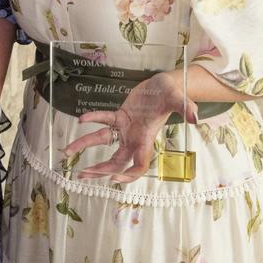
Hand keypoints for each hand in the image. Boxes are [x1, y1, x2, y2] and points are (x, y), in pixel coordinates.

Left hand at [64, 72, 197, 182]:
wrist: (165, 84)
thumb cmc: (172, 93)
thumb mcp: (179, 99)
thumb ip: (186, 108)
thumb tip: (196, 118)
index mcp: (147, 139)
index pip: (139, 165)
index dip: (128, 175)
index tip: (114, 178)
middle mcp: (135, 138)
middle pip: (116, 161)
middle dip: (99, 170)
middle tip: (82, 176)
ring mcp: (126, 128)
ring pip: (104, 142)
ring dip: (85, 146)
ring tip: (66, 152)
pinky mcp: (120, 116)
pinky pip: (103, 120)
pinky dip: (93, 119)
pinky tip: (81, 120)